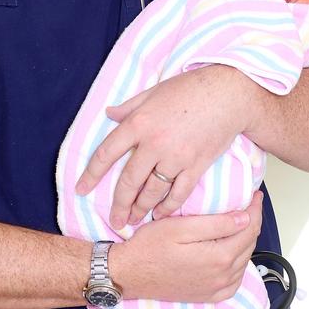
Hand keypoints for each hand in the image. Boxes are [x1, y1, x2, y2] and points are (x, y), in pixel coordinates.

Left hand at [76, 66, 260, 227]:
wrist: (227, 93)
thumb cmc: (190, 88)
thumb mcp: (153, 92)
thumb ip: (129, 107)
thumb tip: (109, 114)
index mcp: (139, 123)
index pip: (107, 153)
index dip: (91, 174)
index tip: (81, 189)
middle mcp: (154, 143)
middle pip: (129, 180)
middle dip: (118, 204)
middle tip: (113, 219)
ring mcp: (176, 156)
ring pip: (152, 191)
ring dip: (141, 208)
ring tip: (133, 220)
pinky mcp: (196, 165)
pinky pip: (178, 193)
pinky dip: (168, 207)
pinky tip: (160, 215)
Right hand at [109, 191, 262, 302]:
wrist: (129, 274)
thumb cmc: (149, 247)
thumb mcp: (179, 227)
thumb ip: (214, 224)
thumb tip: (244, 218)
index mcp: (218, 258)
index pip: (248, 230)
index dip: (254, 209)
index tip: (255, 195)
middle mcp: (222, 277)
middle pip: (249, 245)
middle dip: (252, 223)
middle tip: (249, 205)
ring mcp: (217, 289)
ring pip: (244, 261)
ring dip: (245, 241)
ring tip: (241, 223)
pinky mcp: (209, 296)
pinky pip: (235, 279)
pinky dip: (238, 262)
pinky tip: (231, 251)